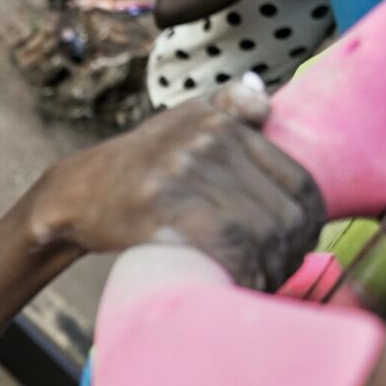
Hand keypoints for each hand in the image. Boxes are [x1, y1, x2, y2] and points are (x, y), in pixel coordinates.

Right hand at [29, 76, 323, 289]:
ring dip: (269, 269)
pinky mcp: (164, 204)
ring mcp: (186, 169)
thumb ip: (227, 108)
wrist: (75, 193)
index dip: (311, 223)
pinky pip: (229, 244)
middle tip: (280, 275)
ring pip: (261, 231)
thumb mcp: (179, 121)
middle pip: (284, 211)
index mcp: (223, 120)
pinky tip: (242, 285)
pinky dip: (244, 271)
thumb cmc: (137, 167)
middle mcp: (209, 138)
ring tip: (262, 284)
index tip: (300, 248)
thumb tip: (265, 100)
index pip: (298, 179)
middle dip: (291, 254)